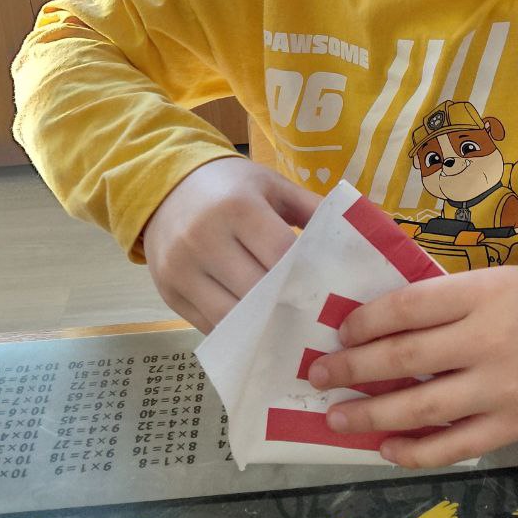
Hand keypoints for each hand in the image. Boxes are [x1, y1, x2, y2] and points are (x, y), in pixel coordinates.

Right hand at [142, 157, 318, 332]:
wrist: (166, 187)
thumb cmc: (229, 186)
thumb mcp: (271, 185)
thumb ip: (311, 209)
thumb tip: (352, 238)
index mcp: (237, 207)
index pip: (280, 254)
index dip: (305, 274)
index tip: (326, 290)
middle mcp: (204, 238)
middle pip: (257, 290)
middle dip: (287, 305)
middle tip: (314, 318)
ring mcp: (181, 269)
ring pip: (232, 316)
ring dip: (263, 326)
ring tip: (289, 328)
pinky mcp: (169, 293)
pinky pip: (209, 324)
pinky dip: (237, 331)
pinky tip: (258, 330)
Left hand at [308, 265, 517, 467]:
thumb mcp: (491, 281)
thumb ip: (442, 300)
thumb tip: (378, 322)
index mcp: (480, 295)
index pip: (407, 307)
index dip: (366, 321)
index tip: (340, 330)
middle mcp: (486, 341)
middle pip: (405, 360)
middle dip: (353, 369)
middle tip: (320, 375)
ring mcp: (499, 388)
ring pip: (422, 409)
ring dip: (370, 416)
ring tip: (336, 418)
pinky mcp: (511, 426)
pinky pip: (454, 447)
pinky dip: (414, 452)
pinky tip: (385, 448)